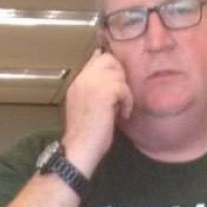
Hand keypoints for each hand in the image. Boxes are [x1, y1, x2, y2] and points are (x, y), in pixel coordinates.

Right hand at [62, 49, 133, 173]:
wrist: (80, 148)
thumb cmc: (87, 135)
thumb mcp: (90, 107)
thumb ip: (98, 92)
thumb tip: (114, 83)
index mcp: (78, 82)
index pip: (96, 58)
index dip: (112, 68)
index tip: (119, 84)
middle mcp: (83, 79)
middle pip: (108, 59)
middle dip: (120, 76)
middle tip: (121, 96)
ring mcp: (91, 85)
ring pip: (118, 73)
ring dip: (125, 92)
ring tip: (121, 108)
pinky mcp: (102, 94)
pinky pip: (123, 88)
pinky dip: (127, 102)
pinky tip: (123, 115)